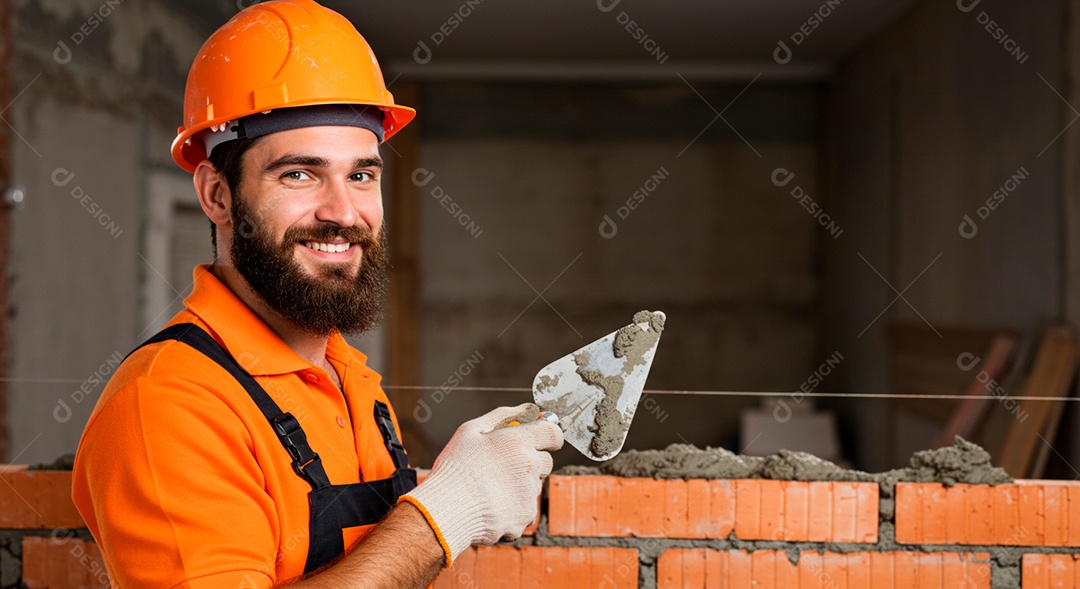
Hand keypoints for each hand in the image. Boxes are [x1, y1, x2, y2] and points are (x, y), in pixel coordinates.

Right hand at [399, 403, 562, 564]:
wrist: (446, 510)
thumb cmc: (455, 468)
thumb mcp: (471, 431)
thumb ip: (503, 416)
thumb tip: (528, 408)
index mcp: (518, 442)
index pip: (553, 433)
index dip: (548, 436)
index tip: (540, 439)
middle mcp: (529, 466)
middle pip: (545, 461)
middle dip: (530, 462)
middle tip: (503, 467)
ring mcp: (529, 493)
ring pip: (533, 486)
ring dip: (520, 486)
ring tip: (489, 489)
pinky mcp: (526, 516)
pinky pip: (525, 509)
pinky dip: (513, 508)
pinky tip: (491, 506)